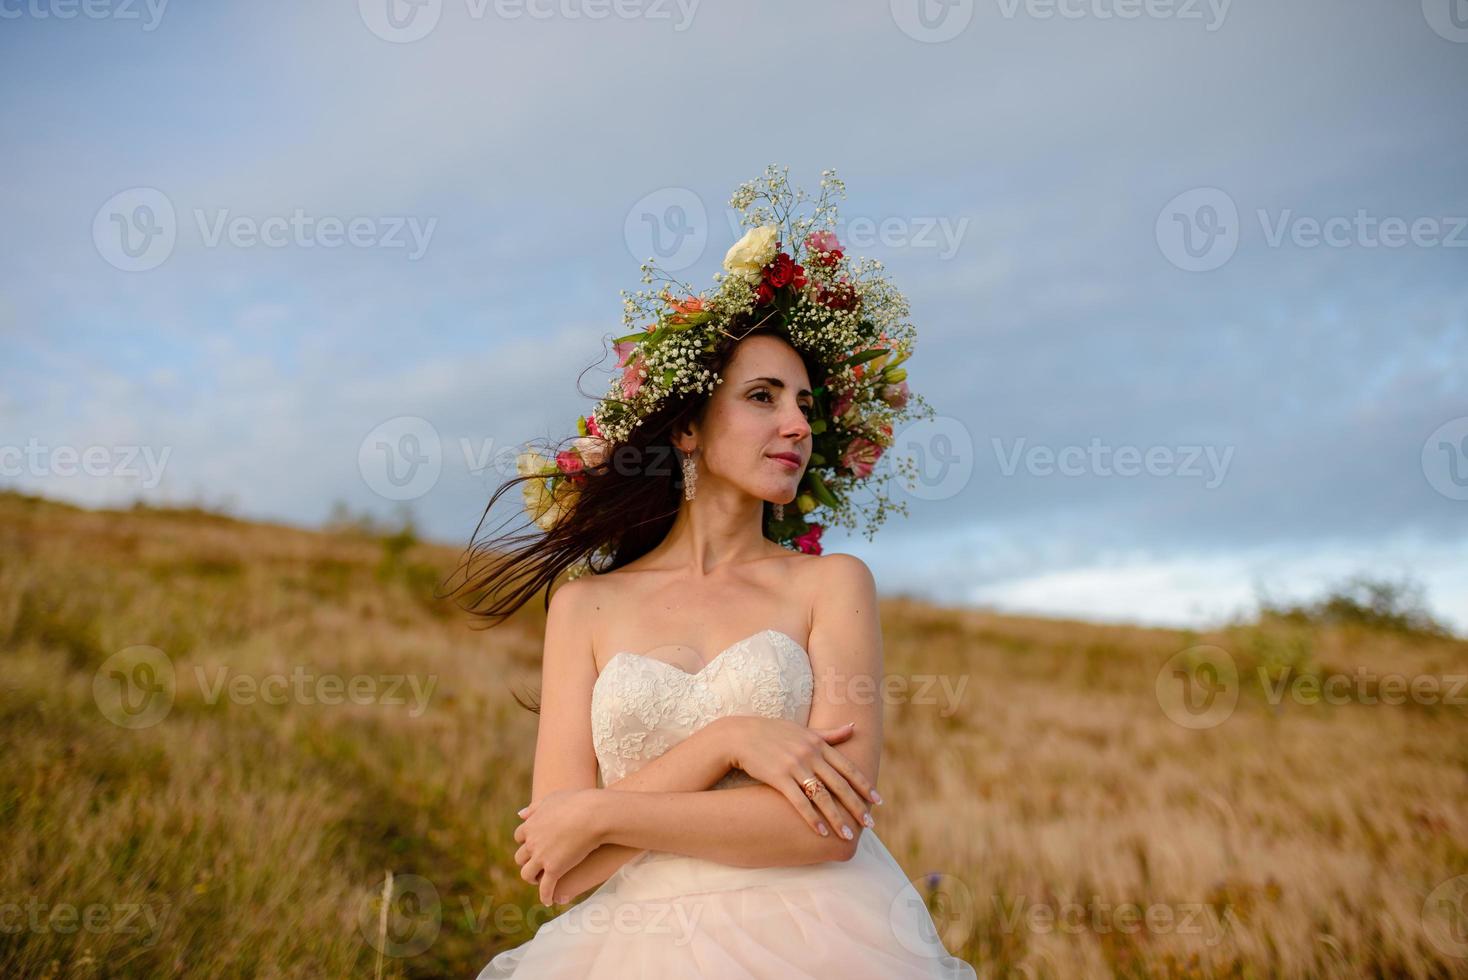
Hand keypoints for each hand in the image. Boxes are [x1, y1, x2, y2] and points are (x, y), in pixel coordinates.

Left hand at [512, 788, 604, 906]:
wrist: (593, 814)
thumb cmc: (578, 802)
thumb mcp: (552, 799)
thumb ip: (535, 807)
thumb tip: (520, 814)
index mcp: (531, 825)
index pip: (520, 837)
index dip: (527, 842)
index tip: (535, 845)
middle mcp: (532, 842)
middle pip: (520, 857)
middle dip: (527, 861)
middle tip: (537, 866)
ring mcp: (541, 857)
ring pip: (527, 874)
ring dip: (532, 879)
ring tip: (540, 882)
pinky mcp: (554, 870)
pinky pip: (545, 888)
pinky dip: (545, 896)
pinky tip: (549, 900)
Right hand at [721, 716, 879, 840]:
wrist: (741, 736)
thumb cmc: (773, 733)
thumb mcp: (804, 731)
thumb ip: (830, 734)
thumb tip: (854, 727)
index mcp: (818, 744)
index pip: (848, 767)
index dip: (864, 785)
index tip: (877, 801)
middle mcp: (810, 754)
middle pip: (839, 784)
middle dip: (856, 806)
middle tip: (869, 824)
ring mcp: (795, 765)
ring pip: (822, 796)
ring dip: (836, 818)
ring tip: (847, 835)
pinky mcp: (779, 777)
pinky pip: (799, 801)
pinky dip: (811, 818)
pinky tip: (820, 832)